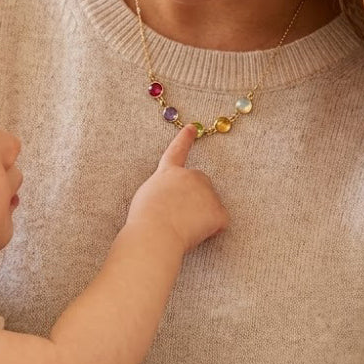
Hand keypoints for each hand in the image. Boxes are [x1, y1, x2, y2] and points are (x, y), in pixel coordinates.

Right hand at [127, 124, 228, 251]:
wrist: (154, 235)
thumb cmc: (144, 220)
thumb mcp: (147, 195)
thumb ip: (164, 189)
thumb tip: (175, 200)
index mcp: (169, 172)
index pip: (177, 151)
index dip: (184, 139)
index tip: (191, 128)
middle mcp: (191, 176)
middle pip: (200, 184)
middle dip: (195, 198)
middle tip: (178, 217)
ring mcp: (206, 192)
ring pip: (210, 204)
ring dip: (201, 216)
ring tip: (181, 227)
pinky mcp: (218, 211)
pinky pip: (219, 222)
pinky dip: (211, 229)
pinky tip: (195, 233)